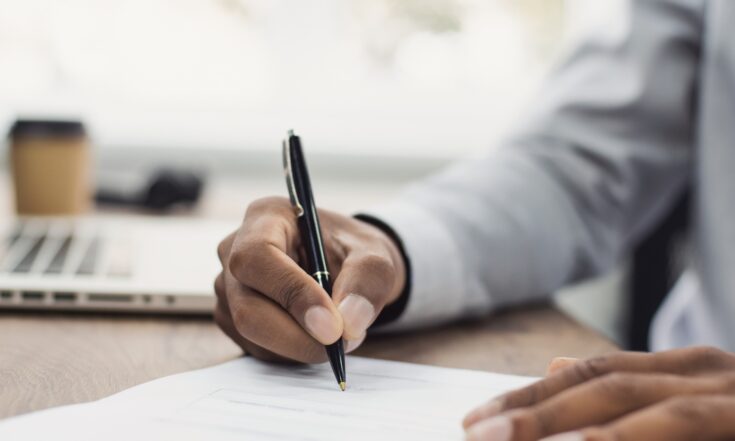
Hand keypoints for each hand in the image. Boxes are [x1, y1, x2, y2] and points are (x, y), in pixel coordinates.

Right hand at [214, 196, 405, 362]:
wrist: (343, 266)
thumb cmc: (353, 252)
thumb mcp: (375, 255)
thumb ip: (367, 281)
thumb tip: (349, 322)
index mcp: (266, 217)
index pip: (258, 256)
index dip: (292, 293)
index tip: (332, 326)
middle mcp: (234, 249)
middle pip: (247, 306)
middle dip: (298, 336)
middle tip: (342, 344)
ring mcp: (227, 286)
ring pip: (251, 334)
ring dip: (300, 345)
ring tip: (338, 332)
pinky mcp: (231, 317)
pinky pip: (256, 348)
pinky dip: (291, 353)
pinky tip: (314, 335)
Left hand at [463, 346, 734, 440]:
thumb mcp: (689, 398)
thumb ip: (631, 387)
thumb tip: (556, 366)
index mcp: (687, 367)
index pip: (591, 372)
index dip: (530, 395)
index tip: (474, 420)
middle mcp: (712, 375)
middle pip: (606, 386)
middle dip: (538, 412)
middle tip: (478, 435)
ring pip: (654, 414)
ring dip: (581, 431)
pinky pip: (689, 432)